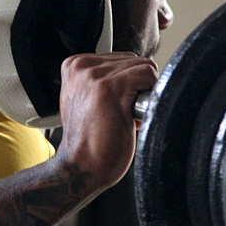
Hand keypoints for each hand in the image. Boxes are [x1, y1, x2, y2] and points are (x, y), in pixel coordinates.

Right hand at [57, 52, 158, 193]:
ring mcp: (94, 76)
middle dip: (136, 86)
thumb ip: (100, 81)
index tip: (116, 105)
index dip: (128, 83)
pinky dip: (151, 93)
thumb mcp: (84, 100)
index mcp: (74, 66)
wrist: (81, 167)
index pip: (121, 58)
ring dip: (143, 93)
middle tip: (123, 113)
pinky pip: (147, 74)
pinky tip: (134, 115)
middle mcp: (82, 67)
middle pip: (133, 60)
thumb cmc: (89, 141)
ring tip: (126, 116)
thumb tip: (133, 73)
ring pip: (143, 66)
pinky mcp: (109, 88)